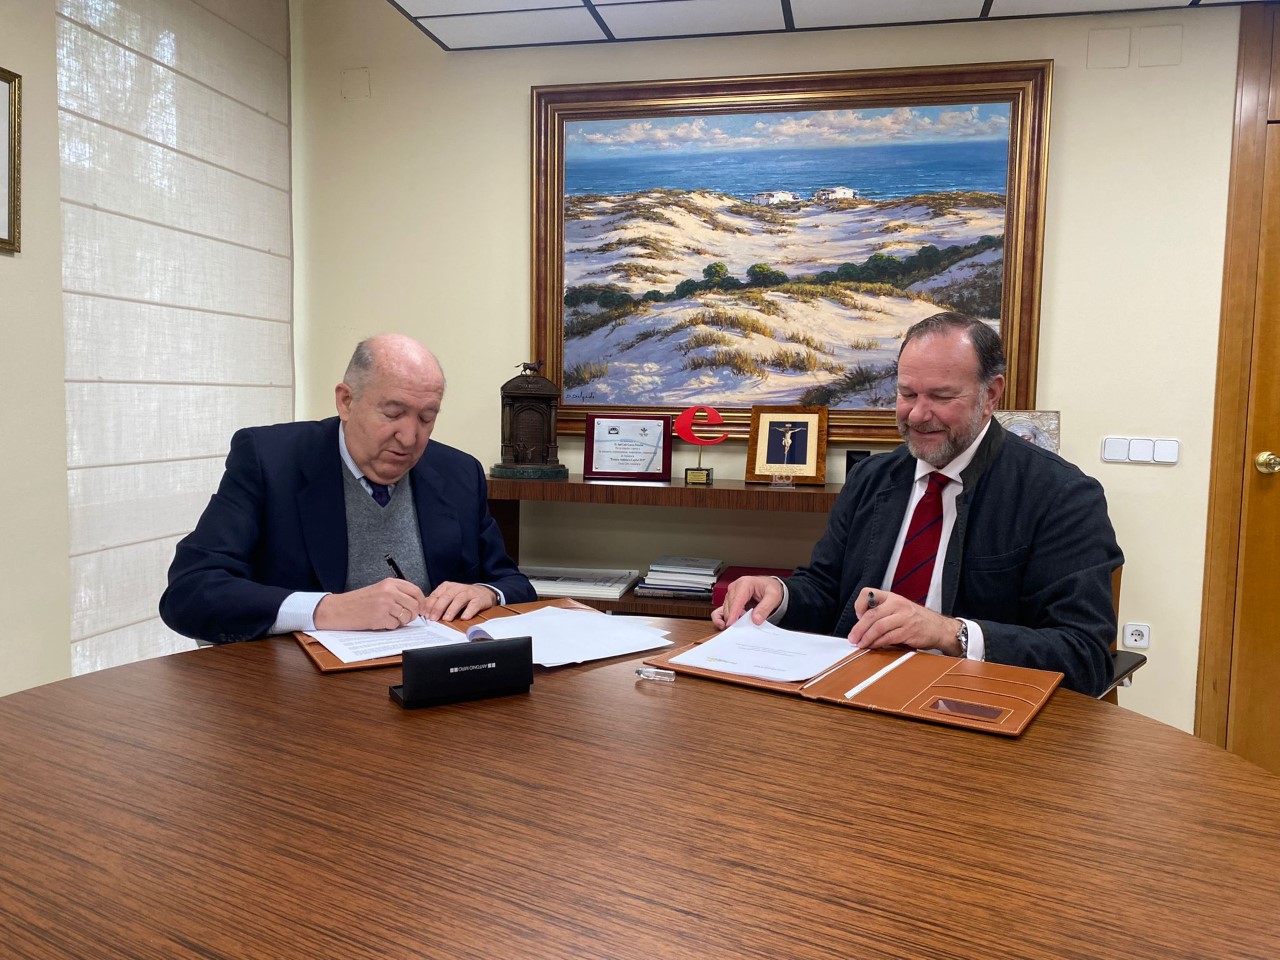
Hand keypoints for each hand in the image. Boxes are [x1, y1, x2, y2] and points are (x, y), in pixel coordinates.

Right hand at [314, 578, 427, 630]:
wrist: (339, 609)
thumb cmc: (359, 601)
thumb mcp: (379, 589)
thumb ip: (397, 593)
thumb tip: (417, 603)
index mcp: (390, 583)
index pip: (416, 591)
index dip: (421, 602)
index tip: (421, 608)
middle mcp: (389, 592)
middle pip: (414, 605)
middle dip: (413, 614)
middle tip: (405, 617)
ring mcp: (385, 605)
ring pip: (407, 617)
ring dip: (401, 621)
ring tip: (389, 618)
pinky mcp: (380, 617)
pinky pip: (395, 625)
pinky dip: (390, 626)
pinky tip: (380, 621)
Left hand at [422, 582, 498, 621]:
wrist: (484, 592)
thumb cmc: (463, 596)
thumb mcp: (448, 595)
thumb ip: (437, 601)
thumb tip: (423, 610)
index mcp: (448, 586)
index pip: (436, 594)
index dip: (430, 605)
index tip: (424, 614)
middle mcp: (458, 588)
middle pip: (446, 596)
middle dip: (438, 608)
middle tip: (433, 618)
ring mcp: (469, 593)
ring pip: (459, 599)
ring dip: (452, 609)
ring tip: (447, 619)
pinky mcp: (479, 599)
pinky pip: (474, 604)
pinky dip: (469, 611)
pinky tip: (464, 617)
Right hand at [711, 576, 783, 628]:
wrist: (770, 587)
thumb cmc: (771, 588)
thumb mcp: (773, 597)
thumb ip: (765, 608)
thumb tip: (756, 619)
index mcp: (745, 583)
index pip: (736, 600)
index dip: (733, 613)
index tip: (732, 624)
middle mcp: (735, 587)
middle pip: (729, 606)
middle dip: (734, 618)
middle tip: (742, 627)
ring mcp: (731, 594)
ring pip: (725, 609)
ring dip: (730, 618)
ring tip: (740, 625)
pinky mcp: (730, 600)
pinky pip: (722, 610)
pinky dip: (723, 618)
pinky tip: (728, 624)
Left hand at [847, 589, 963, 655]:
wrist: (939, 628)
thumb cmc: (916, 620)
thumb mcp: (899, 609)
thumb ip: (882, 613)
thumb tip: (861, 625)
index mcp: (892, 597)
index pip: (868, 593)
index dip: (859, 605)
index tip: (857, 616)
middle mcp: (897, 604)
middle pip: (872, 615)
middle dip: (859, 628)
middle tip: (853, 638)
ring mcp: (904, 618)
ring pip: (878, 627)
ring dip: (866, 638)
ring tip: (861, 644)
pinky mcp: (909, 631)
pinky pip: (888, 638)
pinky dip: (878, 643)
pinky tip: (873, 646)